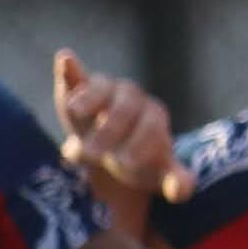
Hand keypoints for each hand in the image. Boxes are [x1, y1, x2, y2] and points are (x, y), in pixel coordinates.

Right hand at [52, 49, 191, 206]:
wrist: (112, 147)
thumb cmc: (138, 162)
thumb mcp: (158, 175)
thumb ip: (175, 182)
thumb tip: (182, 190)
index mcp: (153, 117)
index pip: (150, 125)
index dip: (139, 142)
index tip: (125, 163)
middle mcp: (131, 99)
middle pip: (125, 106)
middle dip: (109, 128)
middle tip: (93, 154)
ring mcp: (105, 92)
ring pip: (101, 88)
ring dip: (88, 99)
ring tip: (75, 111)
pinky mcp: (78, 90)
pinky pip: (75, 76)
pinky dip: (69, 68)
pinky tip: (65, 59)